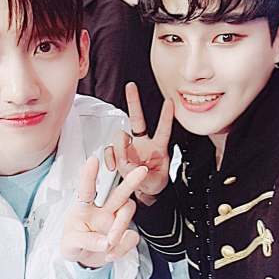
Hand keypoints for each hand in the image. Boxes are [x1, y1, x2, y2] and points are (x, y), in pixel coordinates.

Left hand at [61, 156, 147, 267]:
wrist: (84, 259)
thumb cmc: (74, 243)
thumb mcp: (69, 245)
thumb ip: (85, 241)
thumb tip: (105, 242)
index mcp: (83, 207)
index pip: (86, 190)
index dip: (89, 175)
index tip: (92, 160)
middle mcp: (102, 209)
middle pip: (118, 192)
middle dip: (130, 181)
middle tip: (141, 171)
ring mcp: (115, 219)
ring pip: (128, 212)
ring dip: (119, 228)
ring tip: (108, 244)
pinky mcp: (125, 233)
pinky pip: (131, 236)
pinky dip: (122, 248)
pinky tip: (111, 253)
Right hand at [105, 82, 173, 202]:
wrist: (141, 192)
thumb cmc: (152, 184)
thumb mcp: (155, 183)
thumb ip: (145, 176)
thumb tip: (132, 167)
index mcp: (158, 148)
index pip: (163, 129)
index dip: (166, 116)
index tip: (169, 102)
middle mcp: (143, 144)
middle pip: (137, 119)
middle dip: (133, 102)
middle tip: (131, 86)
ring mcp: (130, 148)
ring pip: (120, 136)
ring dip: (119, 147)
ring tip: (124, 162)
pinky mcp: (119, 155)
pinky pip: (110, 151)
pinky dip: (110, 157)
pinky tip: (113, 165)